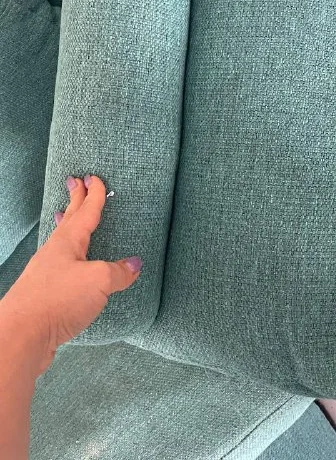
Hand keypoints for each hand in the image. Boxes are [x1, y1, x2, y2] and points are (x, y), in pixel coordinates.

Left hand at [0, 175, 141, 375]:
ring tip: (65, 216)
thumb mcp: (98, 281)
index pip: (85, 212)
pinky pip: (59, 265)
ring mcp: (46, 273)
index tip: (94, 177)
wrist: (21, 336)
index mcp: (68, 242)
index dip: (93, 195)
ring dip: (66, 226)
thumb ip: (119, 271)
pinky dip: (67, 256)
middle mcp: (54, 253)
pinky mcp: (44, 294)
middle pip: (67, 220)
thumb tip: (134, 265)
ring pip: (60, 242)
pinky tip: (70, 265)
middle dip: (74, 200)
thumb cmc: (58, 301)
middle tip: (75, 181)